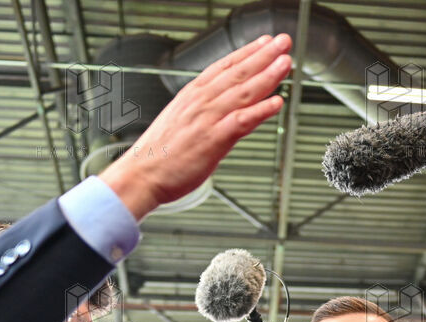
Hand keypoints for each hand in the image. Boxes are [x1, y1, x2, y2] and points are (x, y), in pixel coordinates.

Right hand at [99, 34, 291, 219]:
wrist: (140, 176)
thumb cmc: (160, 154)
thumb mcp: (181, 122)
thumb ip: (205, 112)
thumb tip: (226, 109)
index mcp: (192, 95)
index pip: (224, 66)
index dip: (247, 52)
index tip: (265, 42)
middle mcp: (200, 102)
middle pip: (237, 74)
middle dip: (263, 56)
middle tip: (284, 43)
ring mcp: (206, 120)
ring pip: (243, 93)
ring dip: (267, 76)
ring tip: (285, 63)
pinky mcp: (212, 141)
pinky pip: (240, 122)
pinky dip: (260, 111)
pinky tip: (277, 102)